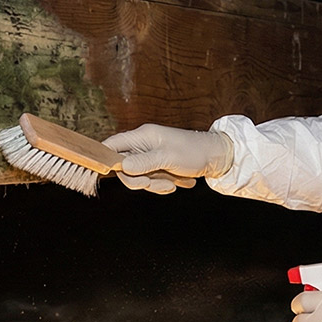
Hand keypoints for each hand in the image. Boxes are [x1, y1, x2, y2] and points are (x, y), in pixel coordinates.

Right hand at [102, 124, 233, 193]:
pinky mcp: (157, 165)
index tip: (105, 174)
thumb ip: (144, 163)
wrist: (216, 157)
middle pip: (123, 166)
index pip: (112, 144)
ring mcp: (150, 155)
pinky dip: (160, 185)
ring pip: (137, 176)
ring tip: (172, 183)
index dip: (105, 158)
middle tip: (155, 182)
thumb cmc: (194, 152)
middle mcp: (143, 144)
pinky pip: (149, 180)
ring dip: (153, 184)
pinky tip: (176, 183)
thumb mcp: (168, 158)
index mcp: (143, 135)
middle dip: (138, 179)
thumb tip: (122, 167)